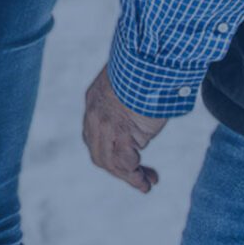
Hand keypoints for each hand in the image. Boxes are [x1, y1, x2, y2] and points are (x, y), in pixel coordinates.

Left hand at [82, 66, 169, 192]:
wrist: (149, 60)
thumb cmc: (146, 70)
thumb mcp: (131, 87)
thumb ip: (128, 104)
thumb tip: (141, 119)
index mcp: (94, 103)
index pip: (95, 139)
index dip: (111, 155)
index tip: (131, 162)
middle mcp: (94, 116)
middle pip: (100, 154)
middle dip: (120, 171)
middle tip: (143, 180)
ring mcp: (104, 125)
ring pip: (110, 161)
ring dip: (130, 177)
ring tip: (147, 184)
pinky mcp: (119, 130)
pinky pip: (123, 160)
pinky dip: (134, 173)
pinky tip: (147, 180)